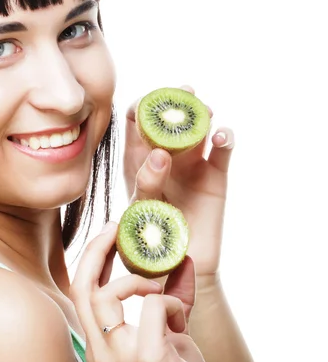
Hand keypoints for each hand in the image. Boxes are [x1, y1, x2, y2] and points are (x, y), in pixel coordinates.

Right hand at [69, 222, 225, 361]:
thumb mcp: (169, 336)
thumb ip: (171, 299)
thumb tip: (182, 261)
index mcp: (100, 344)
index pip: (80, 292)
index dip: (90, 258)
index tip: (107, 234)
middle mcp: (101, 349)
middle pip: (81, 286)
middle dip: (96, 249)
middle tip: (116, 227)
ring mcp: (120, 355)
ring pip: (107, 293)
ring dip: (138, 280)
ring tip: (160, 292)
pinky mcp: (147, 357)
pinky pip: (154, 305)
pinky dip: (172, 302)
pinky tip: (182, 321)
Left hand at [124, 85, 234, 277]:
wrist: (177, 267)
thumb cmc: (149, 241)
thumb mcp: (141, 210)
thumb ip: (147, 183)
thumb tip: (159, 154)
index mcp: (138, 161)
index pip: (135, 122)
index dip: (141, 107)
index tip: (148, 104)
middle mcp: (165, 157)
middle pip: (170, 119)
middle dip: (176, 102)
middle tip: (185, 93)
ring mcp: (191, 164)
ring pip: (198, 129)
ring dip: (202, 115)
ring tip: (204, 111)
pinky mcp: (215, 176)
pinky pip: (222, 151)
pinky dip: (225, 138)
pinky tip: (222, 135)